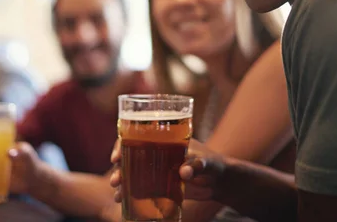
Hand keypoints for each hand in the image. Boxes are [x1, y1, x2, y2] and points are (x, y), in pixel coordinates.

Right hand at [109, 138, 226, 202]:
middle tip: (116, 181)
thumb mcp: (207, 162)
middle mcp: (156, 152)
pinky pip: (141, 187)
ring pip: (132, 172)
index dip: (123, 144)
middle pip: (130, 155)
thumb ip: (197, 164)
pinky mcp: (160, 184)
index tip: (116, 157)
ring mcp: (157, 169)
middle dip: (119, 168)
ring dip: (122, 183)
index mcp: (164, 139)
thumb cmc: (214, 164)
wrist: (220, 182)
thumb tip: (184, 172)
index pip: (137, 135)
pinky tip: (124, 201)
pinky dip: (131, 193)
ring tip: (118, 195)